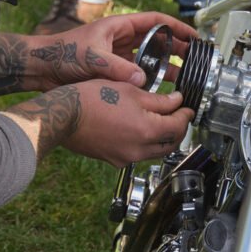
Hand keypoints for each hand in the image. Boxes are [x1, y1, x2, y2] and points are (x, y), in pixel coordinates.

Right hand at [3, 82, 193, 166]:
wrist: (63, 116)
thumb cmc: (92, 98)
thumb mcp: (130, 91)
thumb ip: (159, 100)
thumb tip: (177, 101)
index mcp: (147, 131)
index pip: (178, 126)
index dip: (186, 114)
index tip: (187, 106)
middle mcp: (139, 150)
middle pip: (170, 143)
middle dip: (178, 129)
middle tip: (179, 115)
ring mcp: (125, 158)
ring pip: (155, 151)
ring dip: (162, 138)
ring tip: (160, 121)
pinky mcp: (113, 160)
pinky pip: (137, 154)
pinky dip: (144, 143)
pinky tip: (139, 129)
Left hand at [64, 12, 195, 86]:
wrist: (41, 68)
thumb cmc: (62, 53)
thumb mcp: (91, 58)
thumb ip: (117, 68)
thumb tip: (141, 79)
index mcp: (120, 27)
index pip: (156, 22)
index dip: (177, 27)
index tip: (194, 36)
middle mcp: (122, 39)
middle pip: (157, 41)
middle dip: (177, 49)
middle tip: (195, 61)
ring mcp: (118, 56)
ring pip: (149, 59)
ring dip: (165, 67)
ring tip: (183, 78)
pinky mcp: (113, 71)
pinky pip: (137, 74)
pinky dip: (149, 81)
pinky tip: (158, 91)